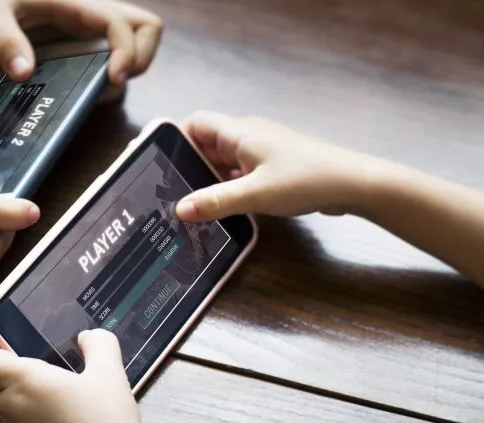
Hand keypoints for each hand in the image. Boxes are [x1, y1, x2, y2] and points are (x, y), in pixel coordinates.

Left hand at [0, 0, 162, 85]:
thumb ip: (5, 41)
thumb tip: (24, 74)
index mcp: (75, 4)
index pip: (120, 24)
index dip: (127, 52)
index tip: (114, 79)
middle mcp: (92, 14)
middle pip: (147, 27)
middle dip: (143, 57)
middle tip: (115, 81)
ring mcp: (92, 28)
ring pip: (136, 41)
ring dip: (128, 69)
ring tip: (96, 90)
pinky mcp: (85, 40)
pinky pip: (114, 55)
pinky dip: (111, 73)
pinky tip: (84, 88)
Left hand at [0, 330, 149, 422]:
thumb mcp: (110, 374)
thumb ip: (99, 344)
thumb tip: (88, 337)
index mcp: (24, 382)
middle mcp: (12, 408)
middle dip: (9, 363)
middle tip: (36, 354)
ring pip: (7, 401)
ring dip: (22, 389)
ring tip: (57, 384)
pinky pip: (20, 422)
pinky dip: (33, 412)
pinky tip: (63, 412)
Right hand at [175, 112, 386, 221]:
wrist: (354, 184)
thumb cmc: (306, 180)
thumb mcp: (255, 194)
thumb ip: (216, 202)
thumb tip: (180, 209)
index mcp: (239, 132)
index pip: (195, 123)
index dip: (175, 138)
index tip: (157, 161)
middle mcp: (247, 136)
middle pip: (206, 143)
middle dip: (187, 165)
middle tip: (166, 190)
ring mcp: (260, 152)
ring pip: (222, 161)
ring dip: (207, 179)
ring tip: (187, 203)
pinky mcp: (271, 167)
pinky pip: (238, 173)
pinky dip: (225, 187)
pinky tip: (218, 207)